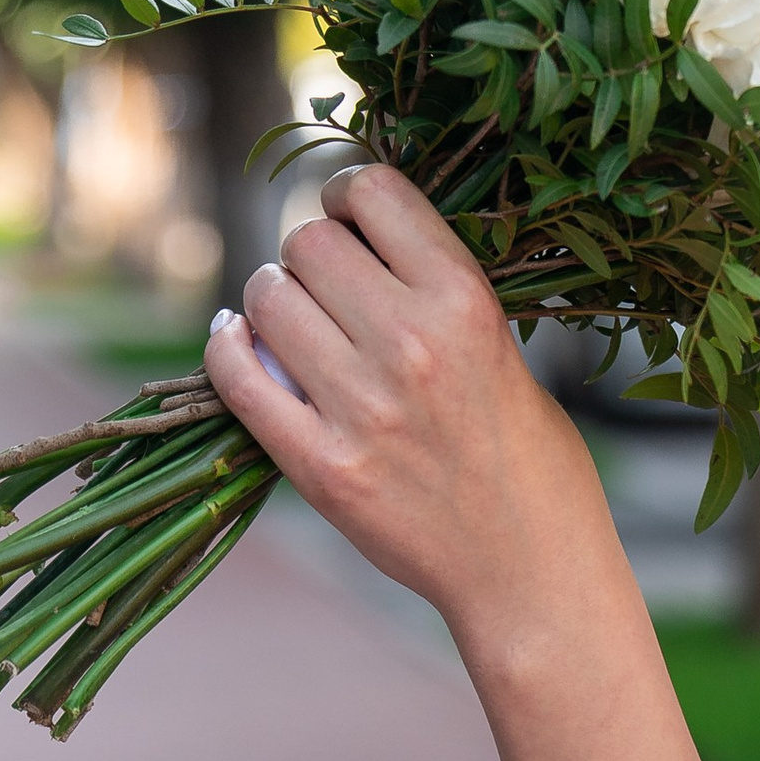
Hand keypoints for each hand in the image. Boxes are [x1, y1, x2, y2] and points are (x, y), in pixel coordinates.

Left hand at [202, 164, 619, 650]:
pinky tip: (242, 347)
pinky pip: (237, 376)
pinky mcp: (321, 466)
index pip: (373, 192)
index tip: (349, 218)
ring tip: (291, 322)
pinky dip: (228, 350)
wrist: (528, 568)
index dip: (349, 194)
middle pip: (309, 242)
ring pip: (267, 298)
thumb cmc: (531, 456)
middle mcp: (412, 345)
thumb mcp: (508, 349)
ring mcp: (361, 408)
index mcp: (467, 303)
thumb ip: (435, 295)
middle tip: (323, 285)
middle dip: (309, 254)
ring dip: (270, 299)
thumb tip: (354, 240)